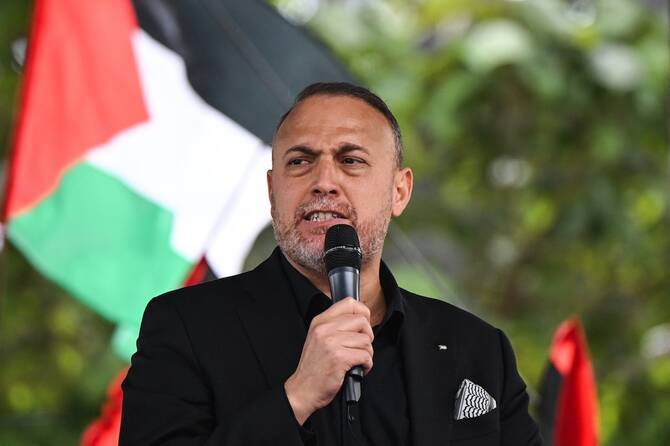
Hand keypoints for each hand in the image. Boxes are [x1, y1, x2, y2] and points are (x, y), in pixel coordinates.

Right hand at [284, 297, 373, 424]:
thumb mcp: (318, 338)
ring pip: (366, 340)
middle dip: (367, 336)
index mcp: (320, 321)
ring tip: (357, 361)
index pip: (349, 303)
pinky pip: (365, 356)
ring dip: (367, 353)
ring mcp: (331, 343)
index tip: (363, 325)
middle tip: (361, 347)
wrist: (303, 390)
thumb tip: (361, 319)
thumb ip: (335, 326)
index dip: (363, 313)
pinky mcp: (339, 358)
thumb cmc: (314, 367)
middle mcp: (325, 329)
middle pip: (362, 321)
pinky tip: (358, 369)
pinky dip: (367, 364)